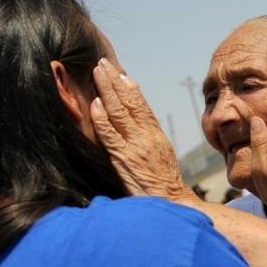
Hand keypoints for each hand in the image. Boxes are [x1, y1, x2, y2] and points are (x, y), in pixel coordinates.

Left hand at [90, 58, 195, 201]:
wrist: (172, 204)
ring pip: (119, 112)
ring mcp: (135, 146)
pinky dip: (102, 118)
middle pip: (130, 103)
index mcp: (156, 135)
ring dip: (107, 89)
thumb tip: (139, 126)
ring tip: (98, 72)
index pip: (143, 107)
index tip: (122, 74)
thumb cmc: (164, 185)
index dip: (131, 90)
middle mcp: (147, 137)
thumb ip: (149, 140)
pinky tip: (95, 103)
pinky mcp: (124, 159)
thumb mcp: (161, 157)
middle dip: (115, 81)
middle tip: (104, 63)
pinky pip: (110, 134)